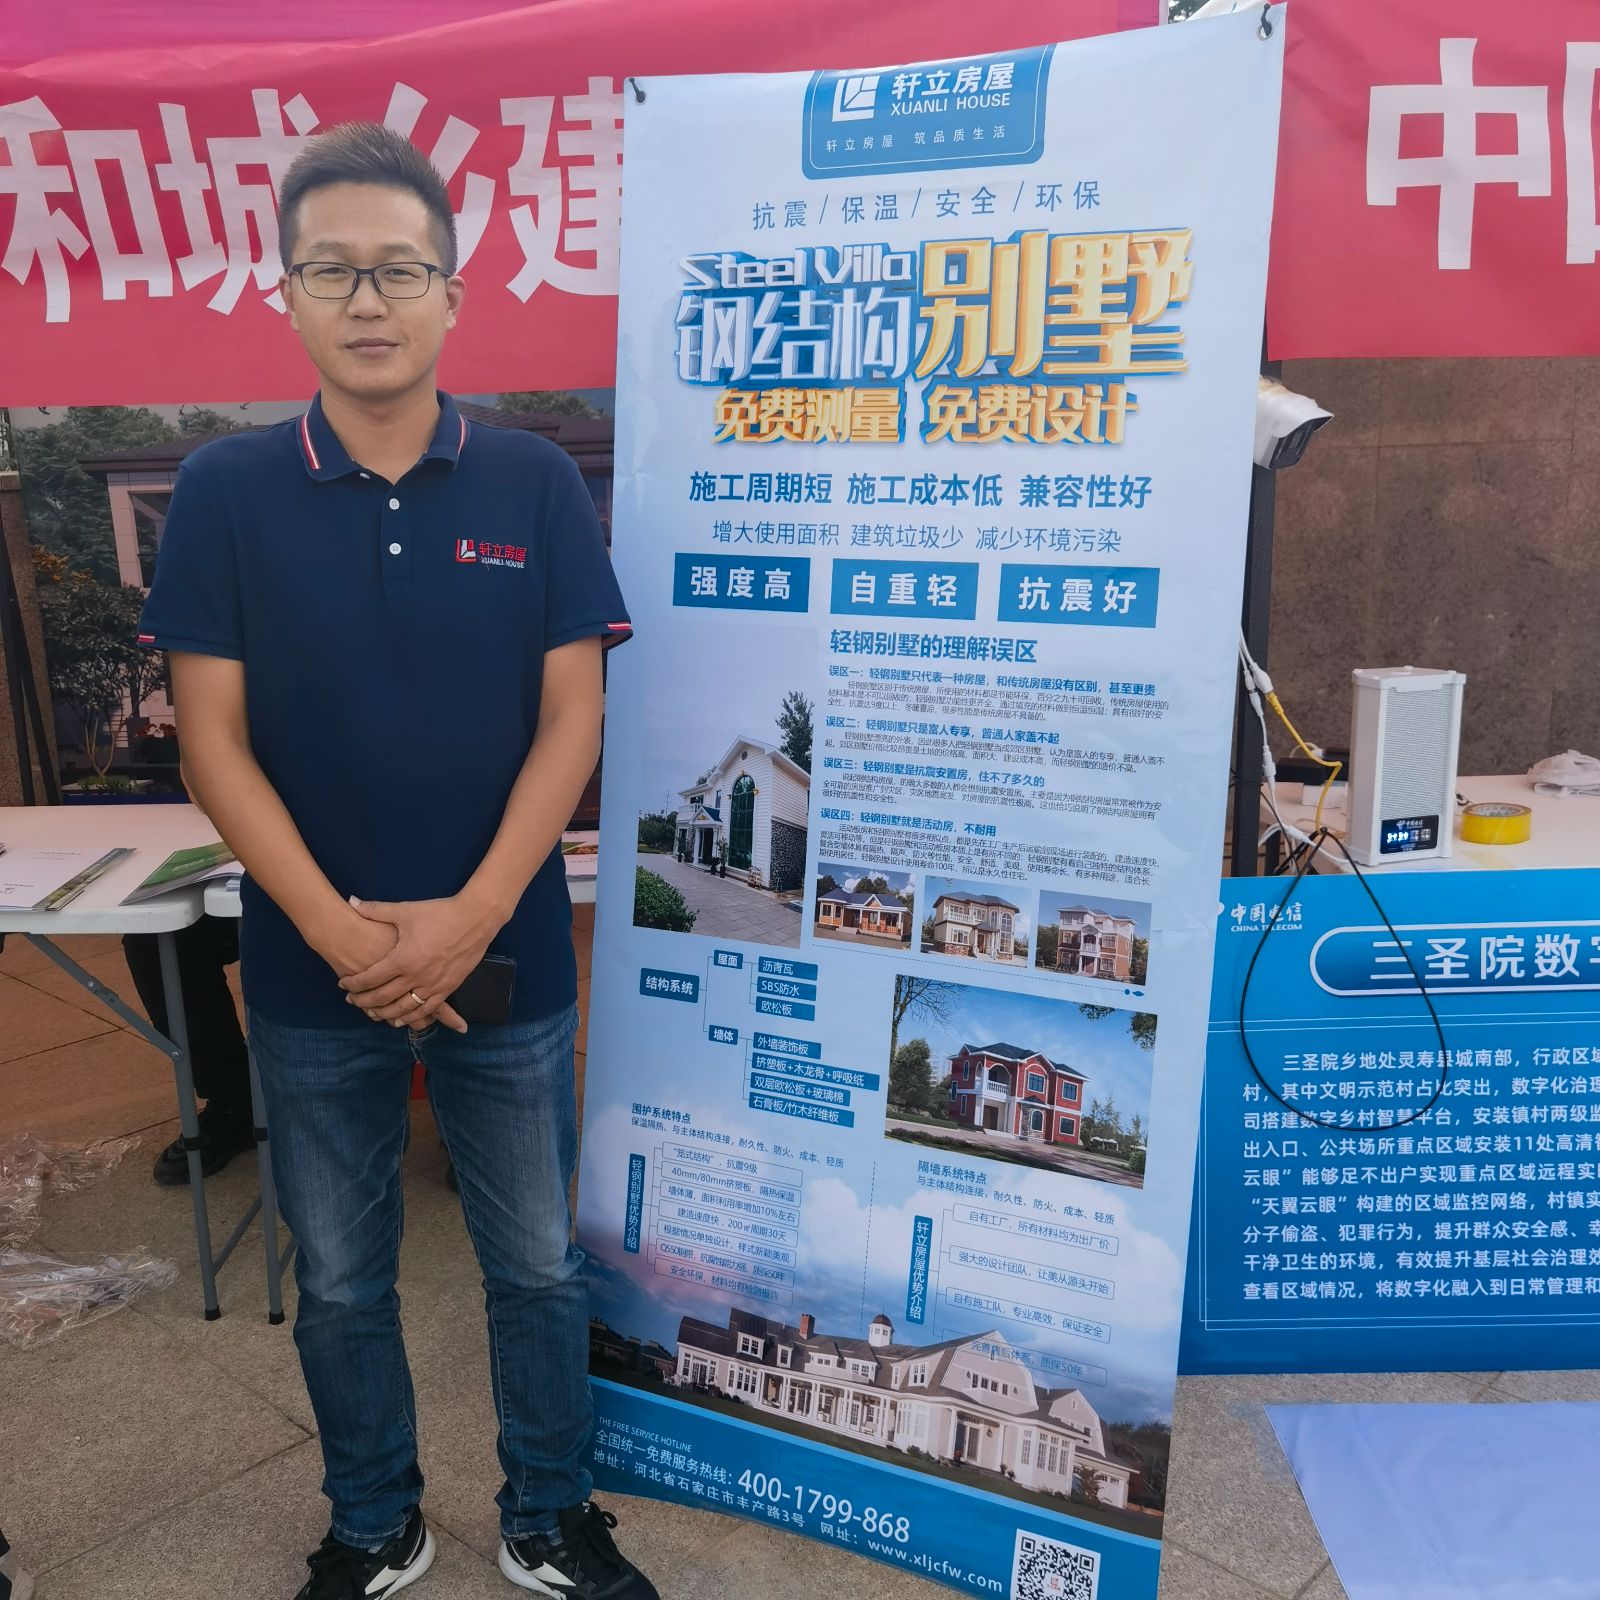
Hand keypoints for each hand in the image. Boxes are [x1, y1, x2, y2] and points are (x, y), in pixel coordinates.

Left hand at [339, 895, 493, 1032]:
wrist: (475, 918)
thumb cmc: (440, 913)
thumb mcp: (406, 911)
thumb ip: (376, 910)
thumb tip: (351, 900)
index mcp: (402, 959)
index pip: (370, 978)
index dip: (353, 983)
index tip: (343, 984)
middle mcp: (416, 977)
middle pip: (382, 997)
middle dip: (363, 1001)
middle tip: (352, 1001)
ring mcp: (433, 985)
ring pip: (403, 1009)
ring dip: (385, 1014)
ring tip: (372, 1013)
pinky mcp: (448, 988)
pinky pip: (426, 1010)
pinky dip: (411, 1017)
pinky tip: (402, 1019)